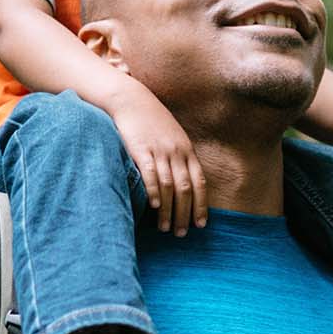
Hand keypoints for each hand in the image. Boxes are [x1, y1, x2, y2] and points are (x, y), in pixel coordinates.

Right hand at [100, 83, 205, 234]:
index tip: (200, 225)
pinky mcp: (141, 149)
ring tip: (165, 228)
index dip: (201, 205)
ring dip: (169, 211)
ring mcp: (159, 150)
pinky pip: (150, 174)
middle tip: (181, 234)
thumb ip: (179, 157)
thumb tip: (183, 183)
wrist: (131, 99)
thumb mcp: (173, 136)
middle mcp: (176, 152)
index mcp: (187, 150)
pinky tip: (154, 207)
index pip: (200, 183)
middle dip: (185, 214)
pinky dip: (153, 191)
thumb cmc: (151, 121)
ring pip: (169, 186)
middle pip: (185, 189)